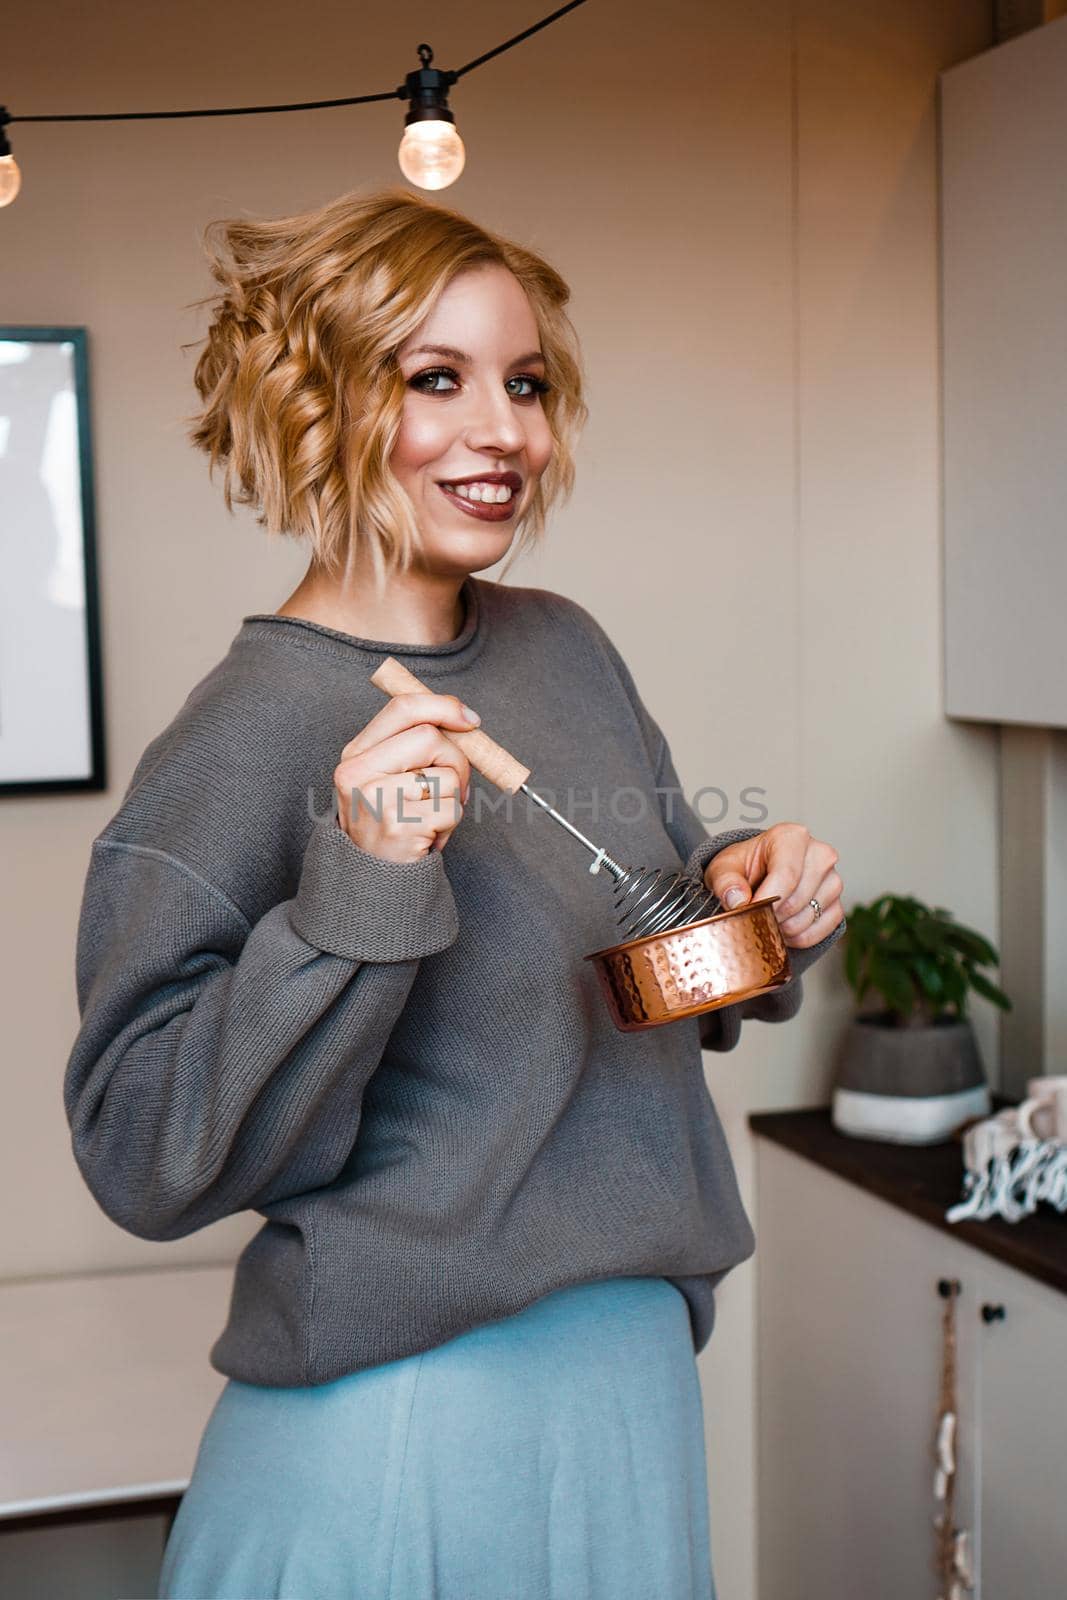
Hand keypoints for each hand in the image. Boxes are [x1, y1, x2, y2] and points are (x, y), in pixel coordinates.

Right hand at [333, 691, 479, 862]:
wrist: (372, 878)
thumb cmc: (390, 822)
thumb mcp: (387, 777)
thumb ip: (413, 744)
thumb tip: (463, 719)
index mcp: (355, 755)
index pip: (403, 708)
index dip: (443, 706)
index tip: (469, 720)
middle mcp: (359, 773)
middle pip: (431, 737)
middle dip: (457, 760)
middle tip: (452, 787)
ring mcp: (378, 799)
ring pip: (448, 776)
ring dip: (454, 798)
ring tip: (431, 816)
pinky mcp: (400, 826)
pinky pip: (452, 808)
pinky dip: (451, 822)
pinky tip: (430, 833)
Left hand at [703, 822, 843, 949]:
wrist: (760, 875)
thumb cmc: (745, 867)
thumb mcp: (724, 868)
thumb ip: (726, 882)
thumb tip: (738, 901)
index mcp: (792, 837)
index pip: (787, 874)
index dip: (767, 899)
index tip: (750, 911)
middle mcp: (819, 854)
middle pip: (796, 899)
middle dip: (772, 916)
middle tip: (756, 914)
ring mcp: (833, 880)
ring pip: (808, 918)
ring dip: (783, 928)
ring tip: (769, 918)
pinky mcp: (838, 904)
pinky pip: (820, 932)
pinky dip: (798, 937)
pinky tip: (784, 927)